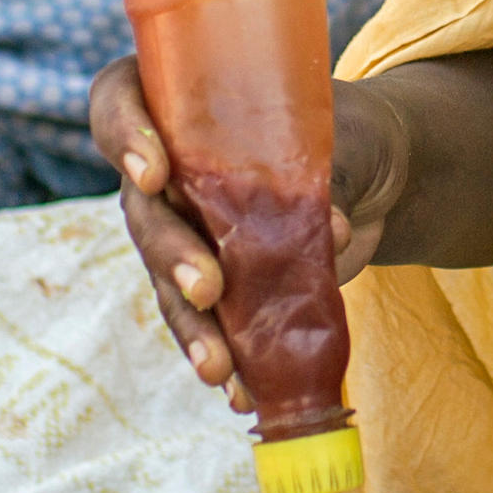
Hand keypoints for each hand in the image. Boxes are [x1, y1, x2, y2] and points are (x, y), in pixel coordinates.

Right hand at [89, 54, 407, 407]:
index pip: (117, 101)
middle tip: (207, 288)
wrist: (374, 175)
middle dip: (171, 253)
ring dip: (191, 327)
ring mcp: (183, 229)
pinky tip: (243, 391)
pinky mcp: (214, 282)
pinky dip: (225, 357)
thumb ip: (322, 173)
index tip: (156, 172)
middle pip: (142, 210)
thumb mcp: (340, 131)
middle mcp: (165, 166)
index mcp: (178, 102)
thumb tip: (326, 230)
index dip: (123, 135)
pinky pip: (204, 324)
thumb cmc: (349, 130)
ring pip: (167, 281)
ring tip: (219, 368)